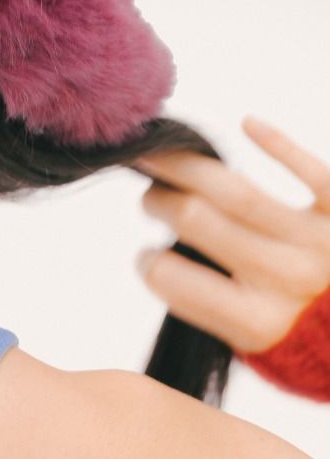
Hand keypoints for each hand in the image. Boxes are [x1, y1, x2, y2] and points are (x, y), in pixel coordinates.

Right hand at [133, 118, 329, 353]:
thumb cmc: (298, 329)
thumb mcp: (249, 335)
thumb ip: (209, 302)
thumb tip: (161, 250)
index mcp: (255, 321)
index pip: (173, 278)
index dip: (146, 262)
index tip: (145, 255)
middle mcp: (285, 280)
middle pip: (197, 219)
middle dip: (160, 202)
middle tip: (151, 198)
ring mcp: (317, 242)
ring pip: (239, 193)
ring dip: (189, 168)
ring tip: (164, 159)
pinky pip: (310, 172)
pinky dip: (277, 143)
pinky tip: (248, 124)